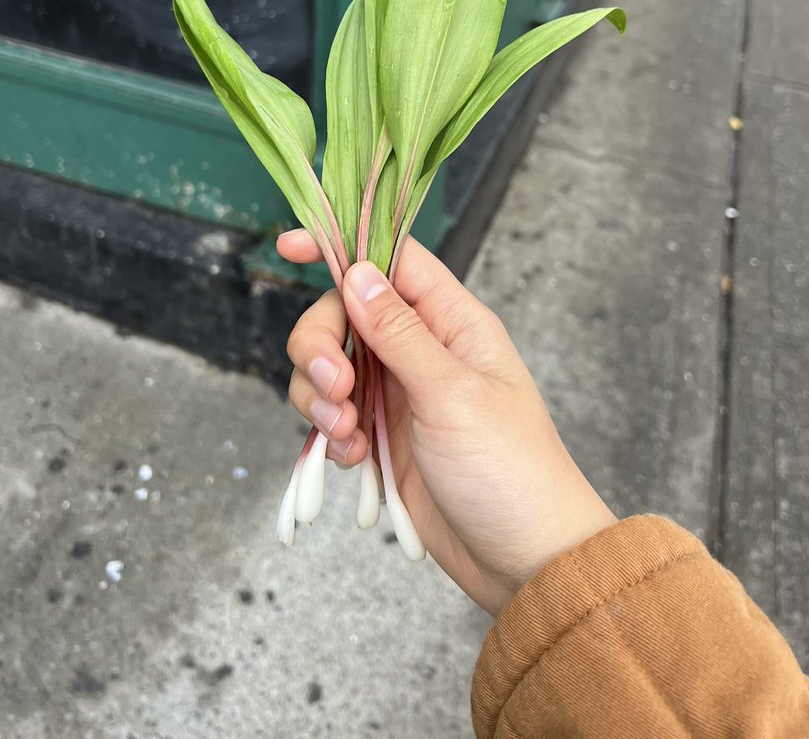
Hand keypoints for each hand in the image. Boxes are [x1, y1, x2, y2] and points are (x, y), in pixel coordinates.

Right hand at [277, 231, 615, 615]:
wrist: (522, 561)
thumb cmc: (510, 471)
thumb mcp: (453, 395)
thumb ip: (399, 333)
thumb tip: (359, 273)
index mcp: (453, 322)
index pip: (392, 260)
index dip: (341, 248)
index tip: (286, 247)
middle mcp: (422, 349)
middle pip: (344, 313)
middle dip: (321, 345)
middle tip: (335, 388)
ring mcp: (399, 393)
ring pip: (329, 365)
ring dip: (319, 394)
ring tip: (346, 432)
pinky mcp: (382, 436)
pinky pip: (333, 414)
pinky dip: (329, 431)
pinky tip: (351, 458)